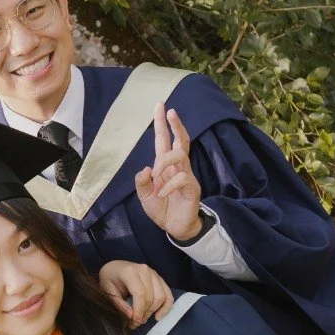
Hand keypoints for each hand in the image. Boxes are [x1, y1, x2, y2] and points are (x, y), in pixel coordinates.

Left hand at [98, 260, 173, 328]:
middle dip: (144, 313)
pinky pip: (168, 294)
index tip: (134, 322)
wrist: (114, 268)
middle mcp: (144, 270)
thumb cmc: (109, 278)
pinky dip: (166, 307)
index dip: (139, 310)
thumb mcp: (108, 291)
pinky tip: (158, 316)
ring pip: (161, 297)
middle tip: (135, 323)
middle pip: (151, 297)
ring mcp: (153, 273)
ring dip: (153, 311)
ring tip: (143, 319)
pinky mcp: (159, 278)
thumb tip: (131, 316)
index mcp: (130, 272)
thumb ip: (119, 304)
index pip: (140, 294)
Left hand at [135, 104, 202, 242]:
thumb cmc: (161, 208)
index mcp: (165, 166)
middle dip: (175, 125)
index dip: (163, 124)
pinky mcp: (192, 188)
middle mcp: (177, 167)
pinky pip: (182, 178)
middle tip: (170, 111)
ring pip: (180, 155)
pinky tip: (162, 194)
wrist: (175, 228)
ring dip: (164, 161)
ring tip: (156, 175)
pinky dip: (169, 185)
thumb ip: (142, 182)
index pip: (164, 140)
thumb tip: (146, 167)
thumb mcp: (144, 195)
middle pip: (180, 140)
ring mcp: (186, 176)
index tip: (161, 106)